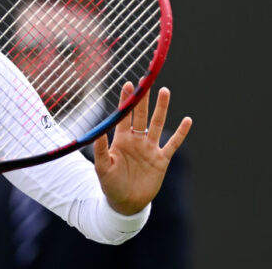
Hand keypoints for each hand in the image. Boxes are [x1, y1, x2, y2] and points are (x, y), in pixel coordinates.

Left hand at [93, 82, 192, 214]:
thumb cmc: (110, 184)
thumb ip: (100, 148)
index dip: (127, 101)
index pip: (124, 116)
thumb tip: (96, 131)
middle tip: (147, 81)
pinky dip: (181, 133)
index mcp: (121, 140)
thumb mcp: (102, 166)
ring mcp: (150, 149)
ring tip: (165, 91)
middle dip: (144, 99)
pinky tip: (187, 120)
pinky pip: (173, 144)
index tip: (128, 84)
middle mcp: (136, 140)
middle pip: (142, 115)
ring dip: (162, 108)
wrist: (125, 203)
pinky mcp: (161, 160)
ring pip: (158, 124)